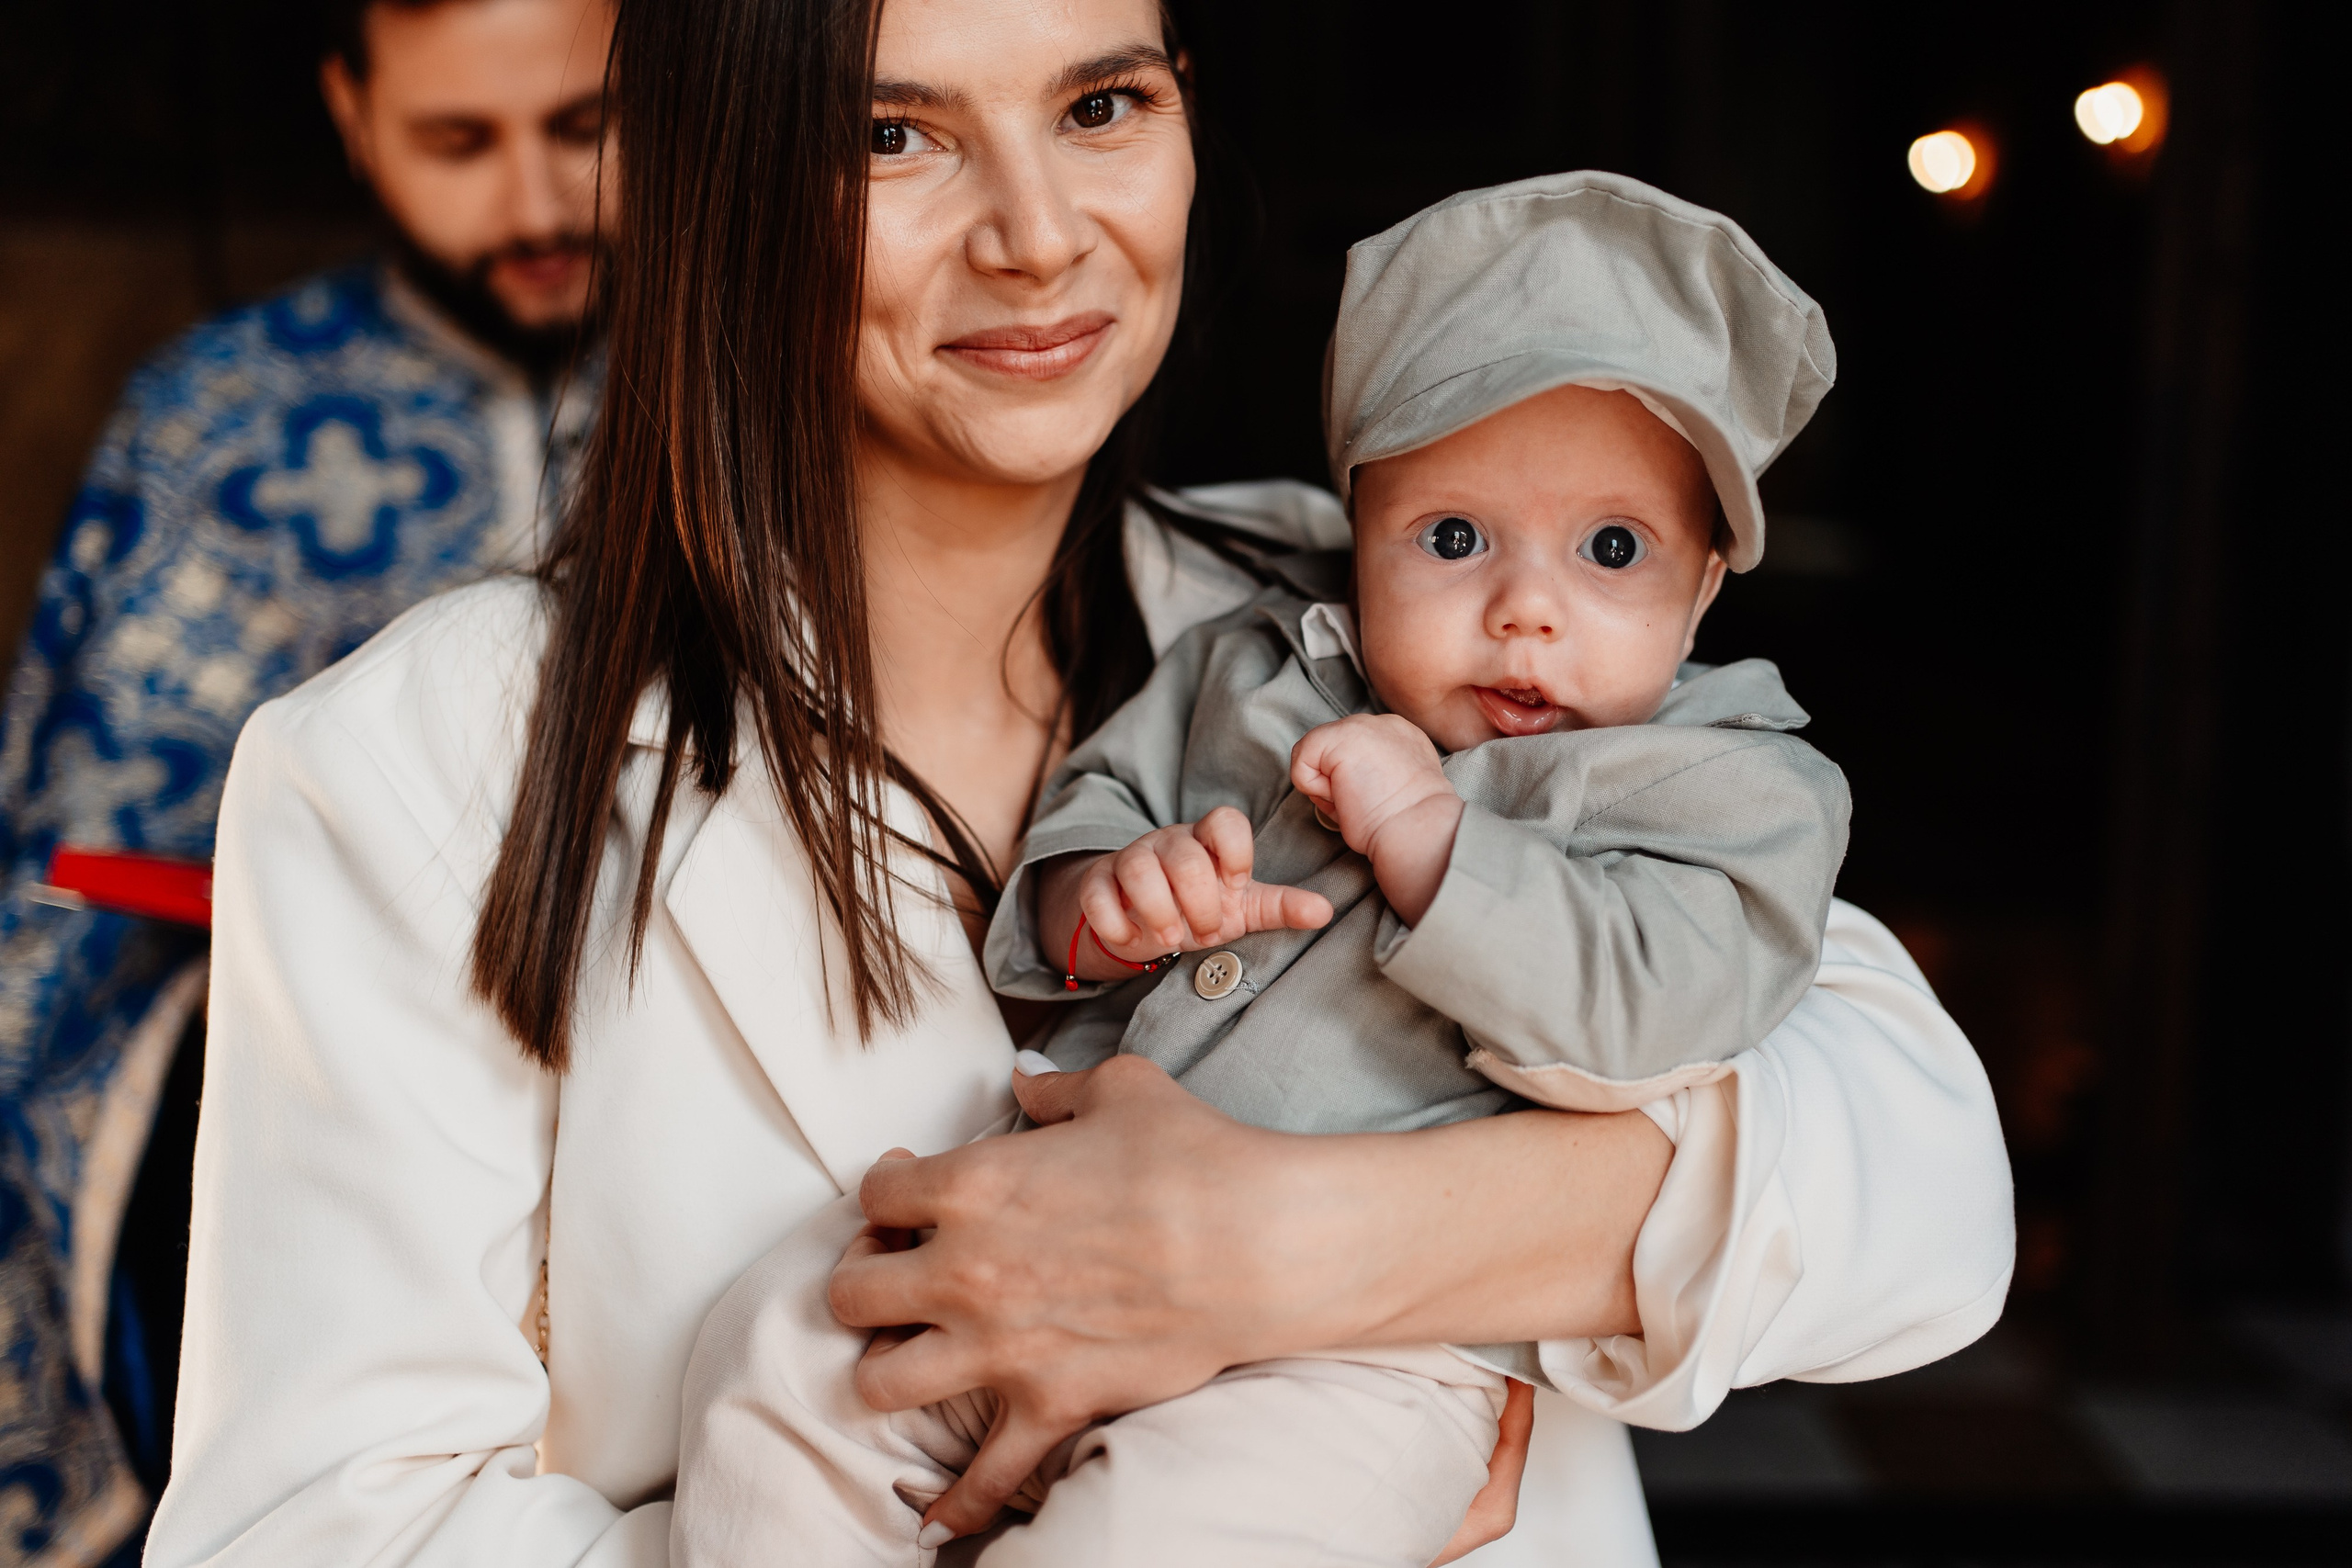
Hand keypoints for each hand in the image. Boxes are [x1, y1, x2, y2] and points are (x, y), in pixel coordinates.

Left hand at [828, 1061, 1667, 1542]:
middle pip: (850, 1294)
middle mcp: (964, 1270)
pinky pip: (984, 1475)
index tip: (905, 1197)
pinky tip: (939, 1517)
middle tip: (894, 1278)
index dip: (885, 1194)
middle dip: (861, 1284)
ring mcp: (1000, 1347)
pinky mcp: (1049, 1405)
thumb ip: (1058, 1090)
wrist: (1261, 1242)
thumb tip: (1029, 1085)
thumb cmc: (1197, 1158)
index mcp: (972, 1184)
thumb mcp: (1123, 1090)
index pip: (876, 1195)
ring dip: (883, 1373)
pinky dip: (957, 1503)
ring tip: (908, 1361)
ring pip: (878, 1384)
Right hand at [1064, 806, 1331, 972]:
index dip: (1236, 854)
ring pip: (1137, 869)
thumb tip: (1325, 912)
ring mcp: (1130, 859)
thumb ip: (1281, 906)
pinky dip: (1113, 923)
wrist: (1141, 918)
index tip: (1236, 886)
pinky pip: (1097, 894)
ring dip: (1158, 912)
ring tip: (1171, 939)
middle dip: (1198, 903)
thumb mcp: (1243, 907)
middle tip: (1204, 933)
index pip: (1225, 821)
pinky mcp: (1096, 883)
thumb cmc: (1200, 905)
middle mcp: (1169, 843)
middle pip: (1184, 856)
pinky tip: (1131, 940)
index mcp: (1208, 841)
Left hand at [1290, 714, 1463, 923]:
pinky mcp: (1340, 736)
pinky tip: (1344, 795)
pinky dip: (1313, 786)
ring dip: (1326, 785)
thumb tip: (1339, 779)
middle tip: (1364, 802)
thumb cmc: (1407, 823)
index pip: (1352, 752)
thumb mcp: (1396, 786)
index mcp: (1400, 735)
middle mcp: (1382, 722)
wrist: (1417, 828)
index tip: (1373, 800)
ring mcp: (1361, 725)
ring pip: (1314, 753)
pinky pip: (1301, 759)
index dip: (1351, 781)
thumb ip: (1372, 771)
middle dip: (1336, 781)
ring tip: (1357, 799)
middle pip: (1331, 750)